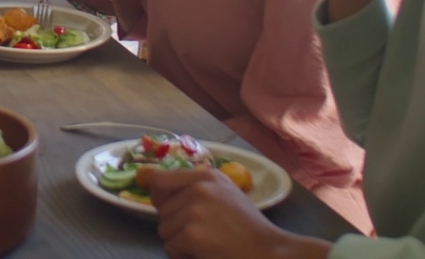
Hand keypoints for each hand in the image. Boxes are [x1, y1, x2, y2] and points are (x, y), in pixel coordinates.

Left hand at [149, 168, 319, 258]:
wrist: (271, 252)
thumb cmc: (249, 227)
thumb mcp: (225, 193)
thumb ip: (195, 187)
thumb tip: (153, 186)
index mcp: (206, 175)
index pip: (159, 181)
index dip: (159, 197)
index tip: (168, 208)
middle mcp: (198, 188)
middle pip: (162, 211)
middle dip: (177, 226)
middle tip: (204, 234)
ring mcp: (194, 210)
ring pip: (164, 230)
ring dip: (180, 242)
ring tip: (207, 243)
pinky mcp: (192, 234)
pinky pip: (170, 248)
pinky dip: (184, 256)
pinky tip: (207, 254)